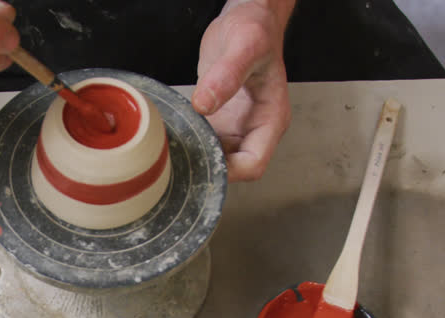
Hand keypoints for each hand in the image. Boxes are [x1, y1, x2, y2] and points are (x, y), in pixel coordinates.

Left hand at [192, 0, 293, 181]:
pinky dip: (191, 142)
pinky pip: (206, 141)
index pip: (254, 164)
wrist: (246, 19)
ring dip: (198, 156)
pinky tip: (175, 135)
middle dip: (209, 166)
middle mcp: (254, 128)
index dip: (230, 170)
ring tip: (174, 149)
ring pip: (217, 158)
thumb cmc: (256, 30)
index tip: (204, 160)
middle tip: (181, 157)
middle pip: (234, 168)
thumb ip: (226, 75)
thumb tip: (205, 103)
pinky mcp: (219, 120)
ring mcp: (236, 126)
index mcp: (271, 119)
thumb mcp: (244, 46)